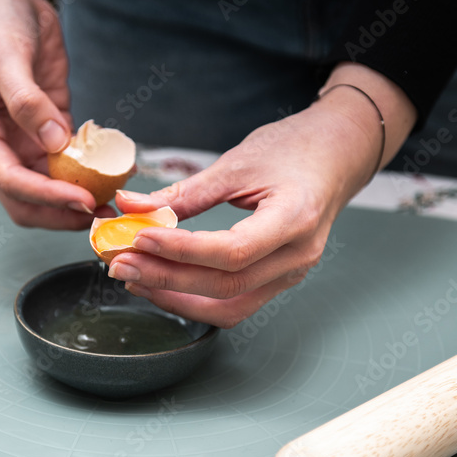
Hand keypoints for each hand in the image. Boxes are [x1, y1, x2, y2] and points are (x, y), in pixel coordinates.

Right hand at [0, 0, 100, 229]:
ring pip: (50, 189)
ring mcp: (25, 143)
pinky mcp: (50, 130)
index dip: (48, 196)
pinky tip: (114, 176)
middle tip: (98, 215)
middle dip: (60, 213)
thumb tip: (54, 142)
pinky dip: (90, 174)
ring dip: (78, 200)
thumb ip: (27, 102)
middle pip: (27, 201)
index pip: (11, 182)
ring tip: (111, 202)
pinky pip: (70, 164)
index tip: (82, 200)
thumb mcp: (7, 58)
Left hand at [107, 64, 416, 327]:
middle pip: (226, 285)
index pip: (232, 251)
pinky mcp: (278, 280)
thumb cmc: (294, 149)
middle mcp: (297, 256)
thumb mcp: (238, 162)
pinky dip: (196, 300)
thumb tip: (130, 206)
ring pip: (229, 307)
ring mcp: (291, 274)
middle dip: (166, 279)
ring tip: (135, 278)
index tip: (139, 237)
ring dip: (177, 298)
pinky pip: (235, 304)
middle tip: (120, 263)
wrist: (336, 155)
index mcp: (295, 219)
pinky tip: (162, 284)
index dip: (181, 250)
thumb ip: (185, 192)